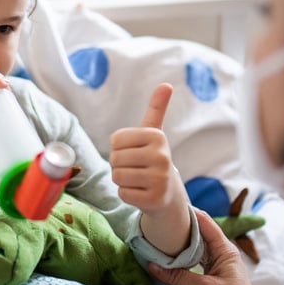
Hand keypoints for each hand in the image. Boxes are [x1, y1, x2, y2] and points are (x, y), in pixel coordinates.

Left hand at [110, 83, 189, 253]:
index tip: (134, 151)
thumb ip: (157, 108)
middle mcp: (162, 157)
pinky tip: (141, 192)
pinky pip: (123, 194)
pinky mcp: (155, 199)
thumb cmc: (153, 158)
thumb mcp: (153, 132)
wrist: (168, 193)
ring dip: (121, 180)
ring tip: (137, 179)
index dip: (118, 147)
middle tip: (135, 168)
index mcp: (157, 136)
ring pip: (117, 177)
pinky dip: (127, 194)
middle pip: (115, 159)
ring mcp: (160, 180)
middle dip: (119, 165)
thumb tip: (166, 84)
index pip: (116, 139)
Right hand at [148, 209, 276, 284]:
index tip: (169, 206)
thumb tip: (152, 265)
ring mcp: (217, 266)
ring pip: (195, 248)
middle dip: (180, 227)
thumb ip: (178, 276)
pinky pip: (194, 262)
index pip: (205, 222)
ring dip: (180, 244)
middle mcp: (222, 254)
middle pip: (199, 233)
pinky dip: (182, 259)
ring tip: (159, 237)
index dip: (188, 212)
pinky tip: (169, 258)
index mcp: (225, 250)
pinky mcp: (212, 278)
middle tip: (158, 222)